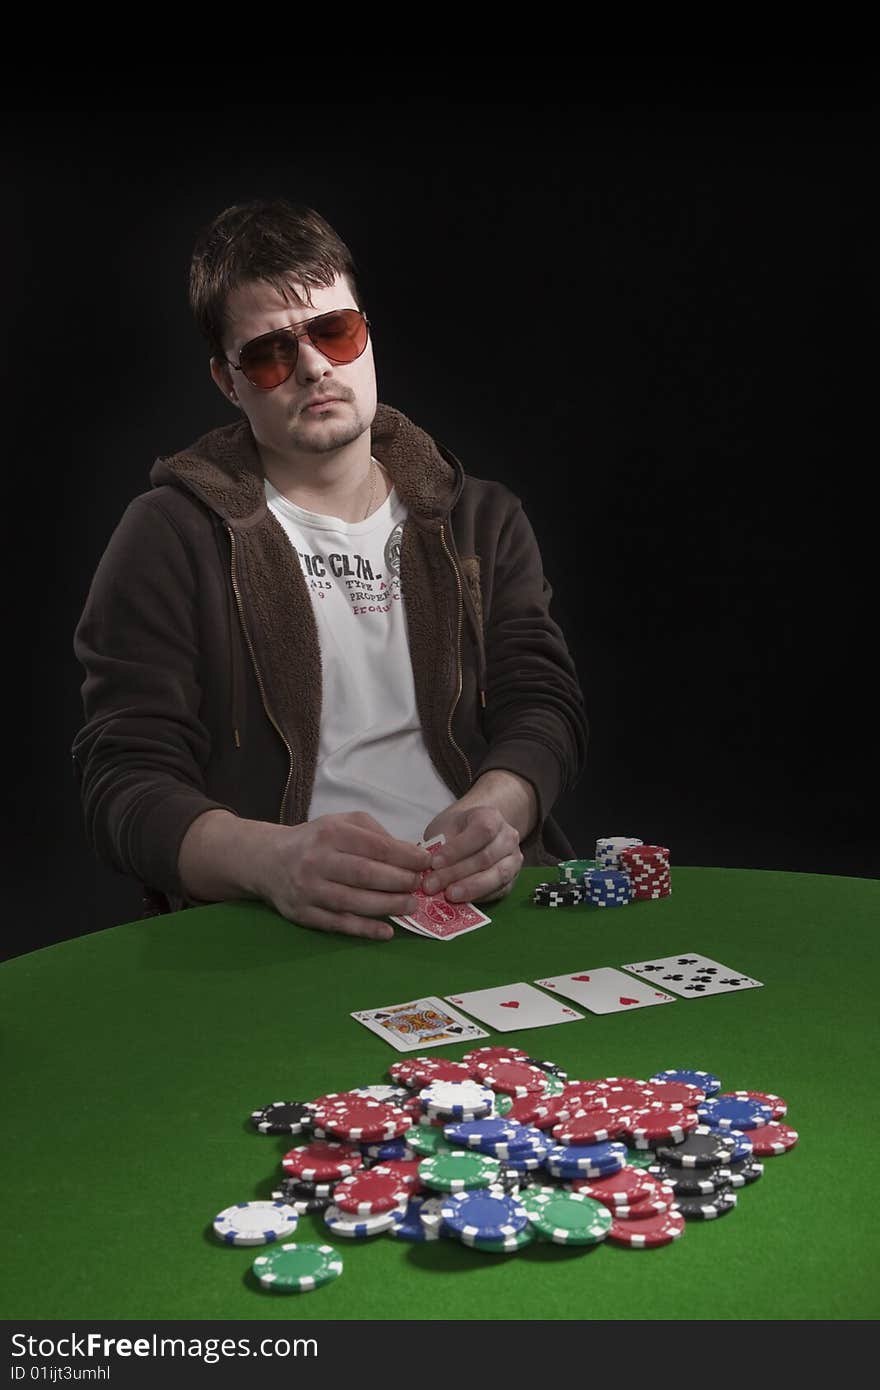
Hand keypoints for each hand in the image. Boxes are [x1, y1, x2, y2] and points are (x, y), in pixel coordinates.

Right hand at [252, 812, 431, 940]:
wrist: (269, 860)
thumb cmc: (316, 840)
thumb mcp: (342, 823)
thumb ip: (375, 834)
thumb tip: (410, 854)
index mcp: (331, 833)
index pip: (376, 847)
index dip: (405, 857)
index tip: (426, 863)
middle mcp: (317, 860)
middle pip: (366, 874)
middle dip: (399, 881)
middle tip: (420, 885)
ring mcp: (309, 889)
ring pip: (354, 902)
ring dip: (388, 906)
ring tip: (410, 906)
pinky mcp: (303, 914)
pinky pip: (339, 924)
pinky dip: (365, 930)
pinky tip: (386, 931)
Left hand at [419, 805, 522, 904]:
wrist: (472, 833)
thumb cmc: (456, 831)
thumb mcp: (445, 827)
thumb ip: (440, 845)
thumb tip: (429, 869)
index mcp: (491, 817)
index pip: (481, 831)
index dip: (458, 849)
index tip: (434, 863)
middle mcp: (508, 837)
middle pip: (486, 857)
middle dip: (456, 873)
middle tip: (432, 885)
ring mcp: (513, 860)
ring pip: (497, 876)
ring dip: (470, 888)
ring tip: (448, 896)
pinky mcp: (512, 880)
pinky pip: (498, 891)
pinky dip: (479, 896)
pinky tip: (460, 901)